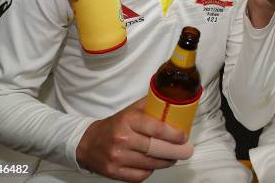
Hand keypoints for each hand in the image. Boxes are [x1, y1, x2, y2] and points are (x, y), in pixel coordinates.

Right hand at [76, 97, 192, 182]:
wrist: (88, 143)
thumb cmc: (115, 125)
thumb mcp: (130, 110)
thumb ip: (151, 104)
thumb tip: (173, 99)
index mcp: (128, 120)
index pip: (156, 128)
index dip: (173, 134)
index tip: (184, 137)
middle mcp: (122, 138)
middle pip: (155, 148)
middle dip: (175, 151)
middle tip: (186, 150)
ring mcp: (117, 157)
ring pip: (150, 163)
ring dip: (166, 161)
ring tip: (173, 157)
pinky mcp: (114, 172)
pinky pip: (140, 175)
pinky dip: (150, 170)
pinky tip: (153, 164)